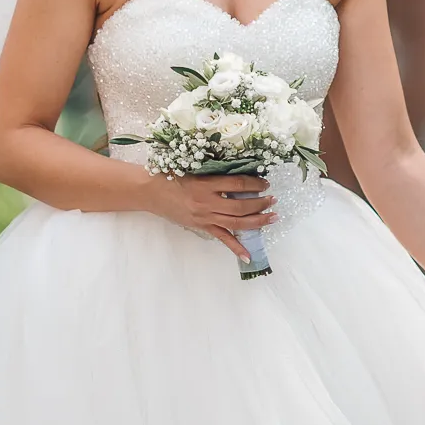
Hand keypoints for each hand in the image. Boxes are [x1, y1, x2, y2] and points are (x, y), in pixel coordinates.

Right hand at [148, 174, 273, 261]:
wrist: (151, 192)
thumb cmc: (171, 176)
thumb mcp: (193, 168)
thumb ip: (214, 172)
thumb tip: (240, 174)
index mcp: (206, 184)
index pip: (237, 184)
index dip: (254, 183)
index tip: (265, 182)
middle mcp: (207, 203)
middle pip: (241, 206)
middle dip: (260, 204)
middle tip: (273, 199)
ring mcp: (205, 217)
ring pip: (236, 223)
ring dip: (257, 221)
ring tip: (272, 217)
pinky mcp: (202, 227)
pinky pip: (222, 238)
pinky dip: (236, 248)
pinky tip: (248, 256)